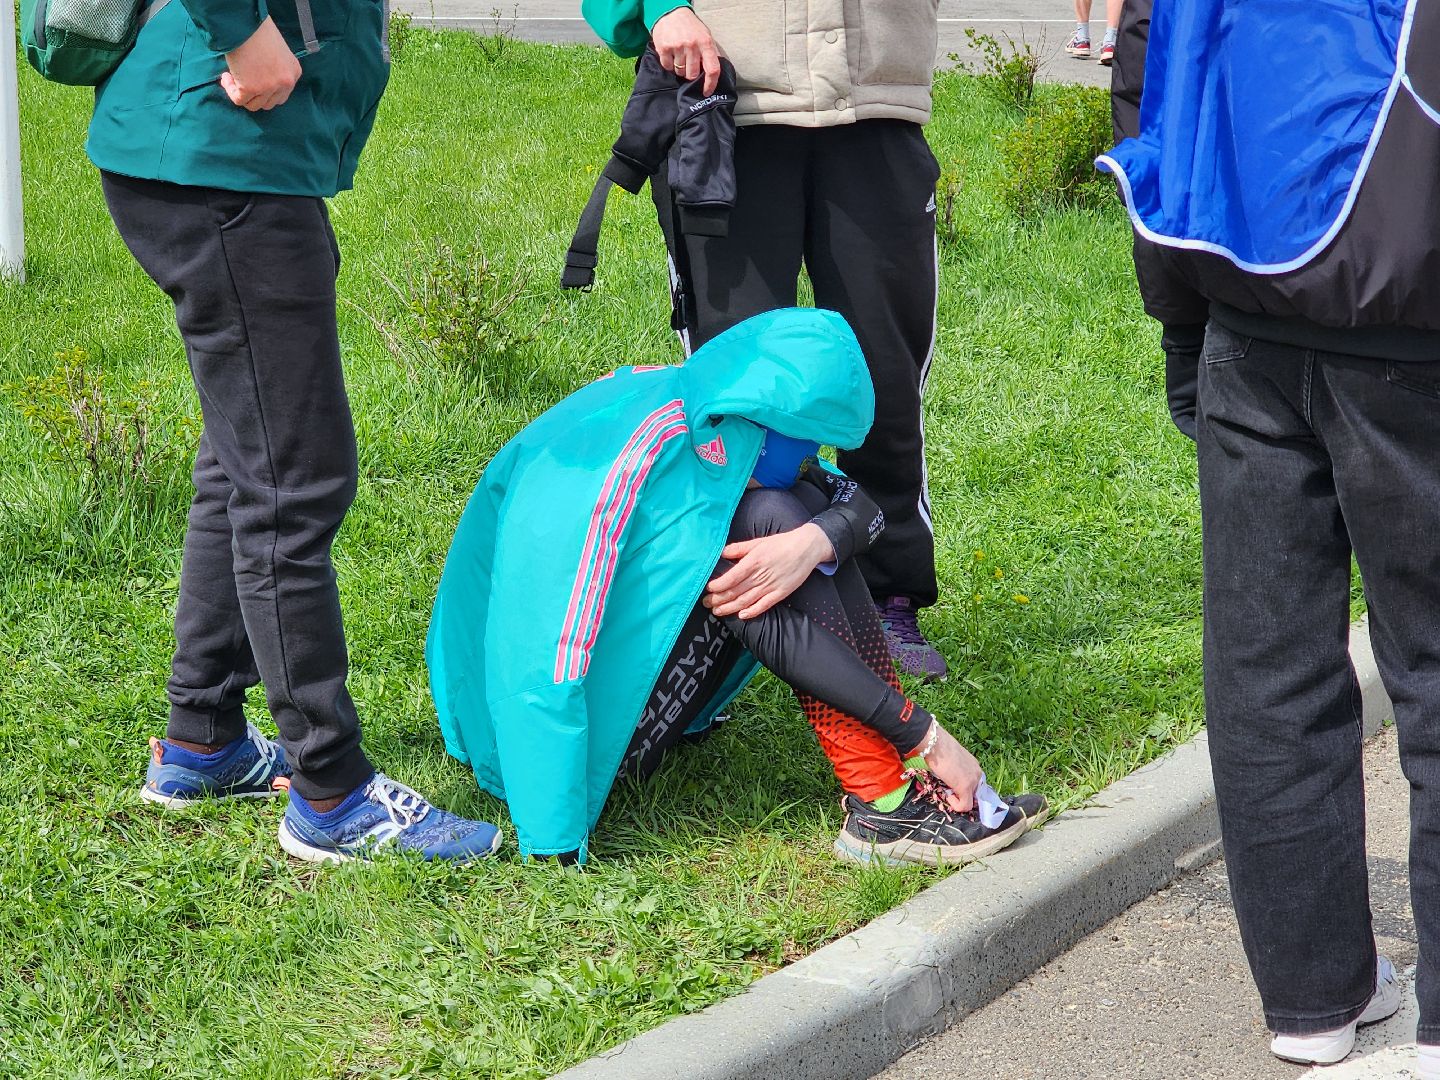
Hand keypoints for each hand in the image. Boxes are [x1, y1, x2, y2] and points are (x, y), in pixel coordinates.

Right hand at [221, 18, 300, 111]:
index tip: (253, 82)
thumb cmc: (258, 31)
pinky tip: (226, 78)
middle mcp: (286, 82)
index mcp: (294, 72)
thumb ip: (275, 69)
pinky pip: (239, 100)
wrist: (246, 24)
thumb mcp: (278, 52)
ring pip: (255, 105)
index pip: (282, 94)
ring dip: (242, 95)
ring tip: (231, 78)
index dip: (266, 91)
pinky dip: (231, 92)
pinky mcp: (252, 88)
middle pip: (270, 103)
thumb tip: (260, 81)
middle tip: (243, 83)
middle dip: (256, 96)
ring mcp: (270, 87)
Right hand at [651, 7, 721, 95]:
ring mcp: (677, 46)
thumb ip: (710, 53)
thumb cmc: (691, 27)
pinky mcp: (664, 48)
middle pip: (692, 74)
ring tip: (679, 56)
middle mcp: (692, 45)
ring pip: (679, 72)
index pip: (712, 69)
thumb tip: (715, 72)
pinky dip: (669, 64)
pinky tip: (671, 54)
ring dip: (679, 69)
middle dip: (690, 74)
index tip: (706, 91)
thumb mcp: (705, 36)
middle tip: (689, 64)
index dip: (711, 84)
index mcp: (706, 43)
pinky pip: (667, 67)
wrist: (671, 12)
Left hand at [703, 524, 833, 619]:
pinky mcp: (781, 593)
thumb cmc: (781, 543)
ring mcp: (771, 586)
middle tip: (706, 604)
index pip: (731, 577)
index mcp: (754, 561)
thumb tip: (721, 553)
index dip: (718, 585)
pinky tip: (741, 615)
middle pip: (735, 591)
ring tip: (717, 611)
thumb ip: (739, 548)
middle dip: (719, 599)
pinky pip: (764, 605)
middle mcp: (761, 575)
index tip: (708, 589)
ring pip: (746, 601)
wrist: (807, 548)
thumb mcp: (758, 542)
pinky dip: (752, 612)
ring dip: (730, 607)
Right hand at [912, 724, 981, 812]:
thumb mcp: (951, 760)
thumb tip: (950, 779)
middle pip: (975, 794)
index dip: (964, 790)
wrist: (934, 743)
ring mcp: (973, 781)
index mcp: (974, 765)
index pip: (975, 785)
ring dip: (958, 800)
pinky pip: (965, 806)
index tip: (953, 790)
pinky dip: (956, 806)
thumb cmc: (938, 748)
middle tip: (949, 791)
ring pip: (971, 801)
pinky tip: (947, 796)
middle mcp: (977, 773)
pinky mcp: (965, 787)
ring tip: (946, 790)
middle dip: (962, 796)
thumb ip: (955, 770)